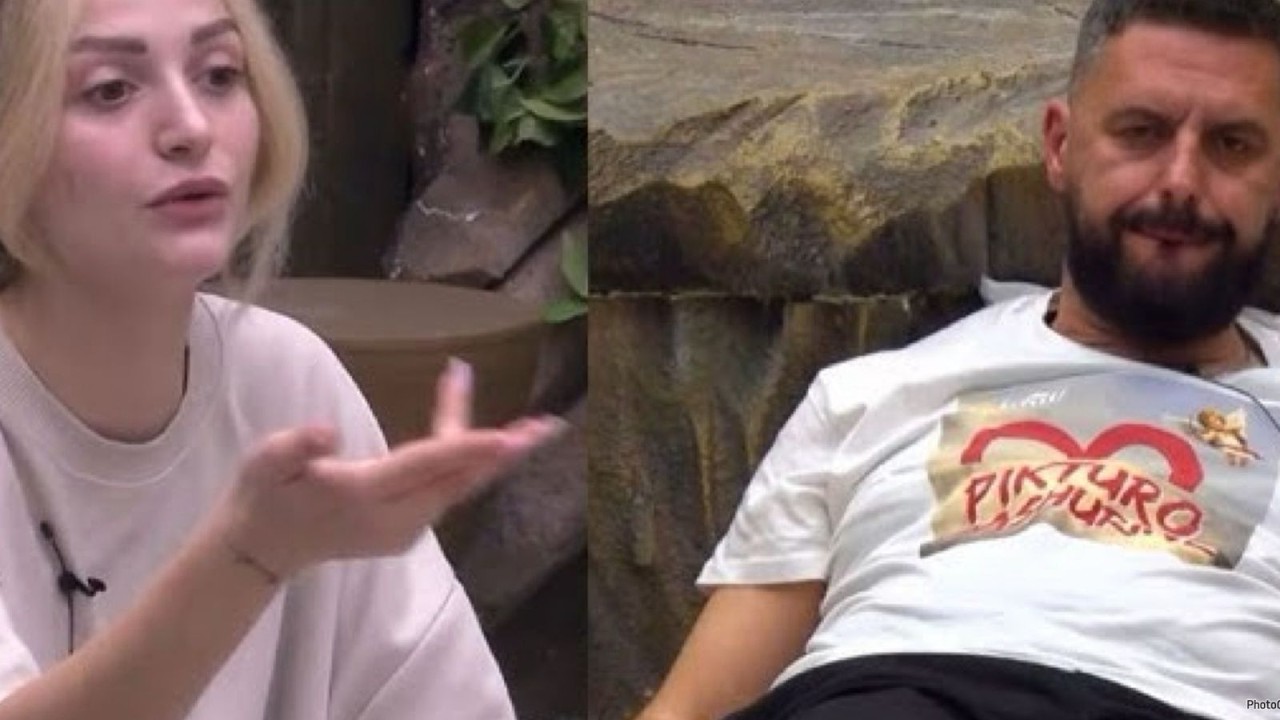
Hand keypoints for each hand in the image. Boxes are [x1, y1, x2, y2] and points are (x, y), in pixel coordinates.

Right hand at [217, 358, 563, 578]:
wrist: (263, 550)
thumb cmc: (264, 497)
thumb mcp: (264, 464)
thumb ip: (294, 447)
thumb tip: (325, 432)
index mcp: (364, 495)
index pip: (426, 467)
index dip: (468, 449)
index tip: (506, 437)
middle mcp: (395, 518)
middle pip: (457, 480)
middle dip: (501, 453)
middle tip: (545, 428)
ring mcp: (404, 529)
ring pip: (457, 486)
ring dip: (488, 454)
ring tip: (530, 428)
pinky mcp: (406, 529)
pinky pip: (447, 491)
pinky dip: (467, 462)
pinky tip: (485, 440)